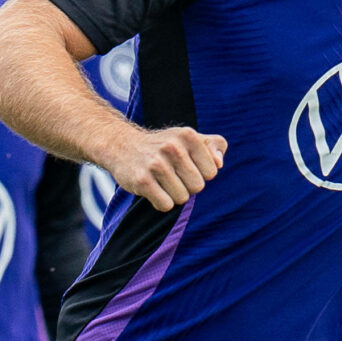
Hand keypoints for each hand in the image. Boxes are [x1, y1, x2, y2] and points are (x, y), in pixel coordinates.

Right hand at [103, 126, 225, 211]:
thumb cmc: (164, 146)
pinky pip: (165, 205)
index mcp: (188, 135)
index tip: (186, 165)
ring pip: (182, 198)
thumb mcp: (190, 138)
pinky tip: (152, 189)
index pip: (212, 172)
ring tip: (161, 181)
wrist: (122, 146)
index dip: (200, 174)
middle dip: (187, 186)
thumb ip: (214, 145)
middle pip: (198, 187)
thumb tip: (219, 163)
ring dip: (173, 195)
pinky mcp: (142, 180)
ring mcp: (156, 164)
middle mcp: (172, 147)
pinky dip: (161, 202)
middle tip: (172, 175)